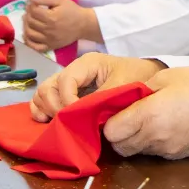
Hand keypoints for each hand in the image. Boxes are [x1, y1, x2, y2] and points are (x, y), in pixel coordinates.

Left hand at [23, 0, 99, 53]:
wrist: (84, 25)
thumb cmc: (72, 10)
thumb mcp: (60, 0)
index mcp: (51, 18)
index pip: (33, 11)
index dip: (30, 6)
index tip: (31, 4)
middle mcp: (48, 30)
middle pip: (30, 22)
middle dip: (27, 14)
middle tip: (30, 11)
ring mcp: (49, 40)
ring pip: (30, 34)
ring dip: (25, 26)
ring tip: (28, 20)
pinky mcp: (50, 46)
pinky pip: (35, 47)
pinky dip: (28, 42)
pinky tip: (28, 34)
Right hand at [29, 52, 165, 122]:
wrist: (147, 76)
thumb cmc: (138, 76)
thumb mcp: (124, 85)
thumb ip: (102, 98)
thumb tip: (82, 116)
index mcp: (87, 63)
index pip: (66, 80)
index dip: (67, 101)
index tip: (77, 117)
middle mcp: (73, 71)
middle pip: (48, 87)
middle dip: (54, 107)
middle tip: (67, 124)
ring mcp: (68, 83)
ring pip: (42, 93)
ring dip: (45, 110)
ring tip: (58, 125)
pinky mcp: (67, 94)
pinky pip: (45, 100)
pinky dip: (42, 111)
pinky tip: (48, 123)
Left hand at [103, 67, 188, 159]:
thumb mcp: (164, 77)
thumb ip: (138, 92)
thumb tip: (121, 102)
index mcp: (149, 115)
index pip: (111, 132)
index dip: (109, 122)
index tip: (115, 111)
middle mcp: (155, 137)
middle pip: (119, 147)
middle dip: (118, 134)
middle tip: (126, 116)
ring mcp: (167, 149)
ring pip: (135, 151)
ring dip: (134, 139)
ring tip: (146, 120)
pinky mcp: (177, 155)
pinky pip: (153, 153)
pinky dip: (150, 143)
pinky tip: (162, 126)